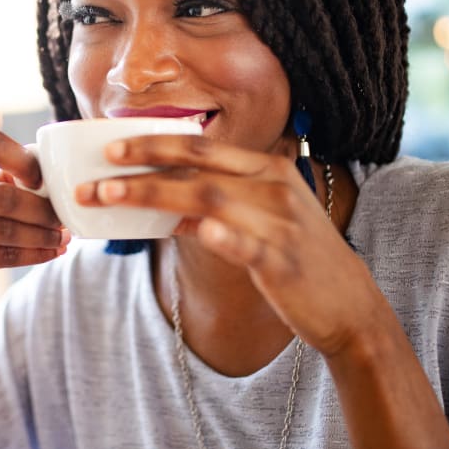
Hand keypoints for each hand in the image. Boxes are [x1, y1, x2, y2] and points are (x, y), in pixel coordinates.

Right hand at [0, 130, 68, 320]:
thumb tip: (42, 169)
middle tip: (64, 217)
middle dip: (42, 208)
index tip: (41, 178)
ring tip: (62, 237)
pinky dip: (31, 255)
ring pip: (4, 230)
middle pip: (2, 195)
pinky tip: (49, 253)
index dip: (22, 158)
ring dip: (41, 235)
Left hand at [75, 134, 387, 356]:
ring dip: (154, 194)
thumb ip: (217, 203)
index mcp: (267, 169)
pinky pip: (247, 244)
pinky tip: (196, 230)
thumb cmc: (297, 258)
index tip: (112, 145)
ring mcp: (279, 224)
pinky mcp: (283, 261)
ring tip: (111, 196)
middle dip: (143, 164)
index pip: (203, 147)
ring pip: (209, 199)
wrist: (349, 305)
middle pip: (198, 168)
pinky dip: (221, 234)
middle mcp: (274, 188)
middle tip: (98, 168)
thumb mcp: (262, 217)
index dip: (156, 142)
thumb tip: (162, 201)